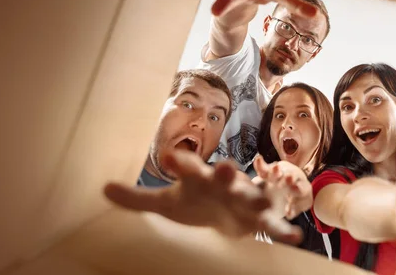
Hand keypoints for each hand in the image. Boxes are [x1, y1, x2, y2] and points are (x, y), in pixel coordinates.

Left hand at [104, 151, 301, 243]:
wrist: (225, 214)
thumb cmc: (195, 203)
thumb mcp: (166, 203)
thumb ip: (137, 198)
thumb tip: (102, 188)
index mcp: (199, 178)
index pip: (189, 166)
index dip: (182, 161)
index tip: (170, 157)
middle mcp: (224, 184)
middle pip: (225, 176)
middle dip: (227, 172)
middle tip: (226, 168)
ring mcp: (244, 198)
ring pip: (254, 195)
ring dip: (260, 197)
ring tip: (265, 200)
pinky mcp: (258, 217)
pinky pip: (272, 224)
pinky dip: (283, 229)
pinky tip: (294, 238)